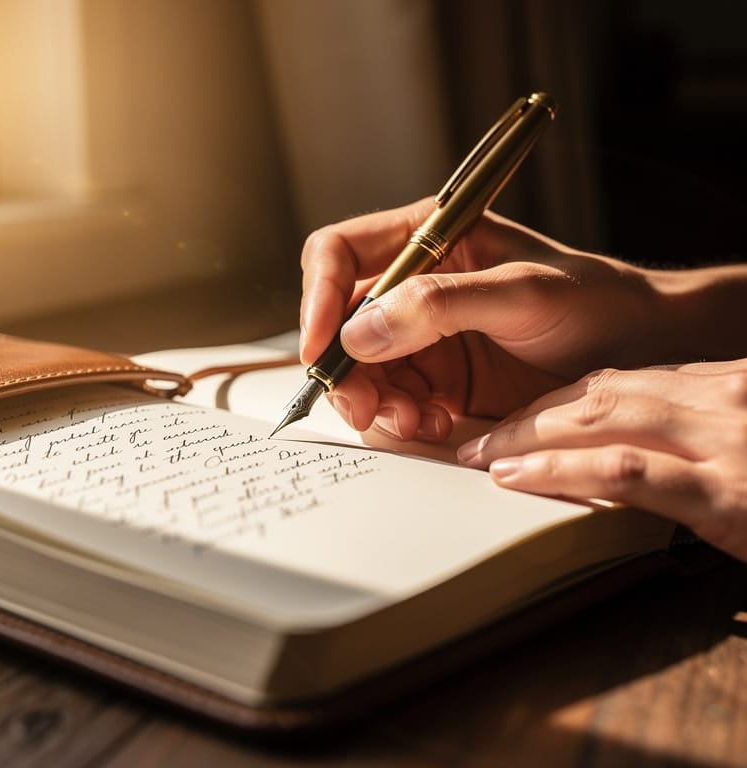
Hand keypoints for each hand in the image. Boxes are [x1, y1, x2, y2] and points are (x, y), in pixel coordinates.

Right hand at [300, 198, 678, 443]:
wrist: (639, 352)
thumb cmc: (594, 301)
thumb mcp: (522, 293)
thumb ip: (439, 305)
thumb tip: (358, 333)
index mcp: (424, 239)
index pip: (339, 254)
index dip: (318, 296)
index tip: (321, 345)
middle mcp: (411, 286)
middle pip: (339, 323)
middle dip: (344, 368)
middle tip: (365, 406)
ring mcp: (421, 336)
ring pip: (359, 369)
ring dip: (373, 401)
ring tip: (411, 421)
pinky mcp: (436, 379)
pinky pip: (391, 401)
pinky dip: (401, 420)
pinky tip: (433, 426)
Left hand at [454, 359, 746, 559]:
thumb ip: (701, 435)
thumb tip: (644, 447)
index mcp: (728, 387)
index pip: (626, 383)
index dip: (560, 402)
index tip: (519, 420)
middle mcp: (722, 401)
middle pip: (601, 394)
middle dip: (531, 416)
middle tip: (482, 440)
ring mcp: (724, 443)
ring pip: (600, 421)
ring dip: (528, 437)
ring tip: (481, 456)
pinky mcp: (724, 494)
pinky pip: (623, 471)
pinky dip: (560, 470)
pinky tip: (516, 477)